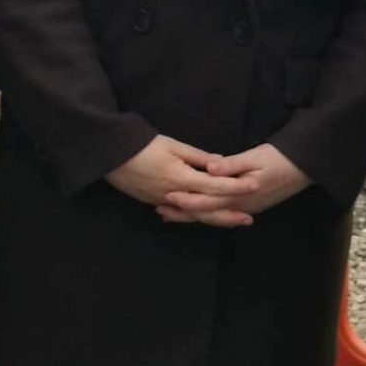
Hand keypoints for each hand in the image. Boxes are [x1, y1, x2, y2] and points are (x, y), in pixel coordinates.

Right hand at [105, 136, 254, 226]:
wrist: (110, 156)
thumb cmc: (142, 146)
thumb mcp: (173, 145)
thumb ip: (198, 157)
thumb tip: (220, 163)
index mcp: (182, 178)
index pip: (215, 186)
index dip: (236, 186)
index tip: (255, 185)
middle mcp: (175, 195)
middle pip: (207, 209)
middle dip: (229, 215)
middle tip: (249, 219)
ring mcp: (164, 201)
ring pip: (194, 215)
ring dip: (214, 219)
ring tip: (232, 221)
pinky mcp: (154, 202)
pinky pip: (180, 213)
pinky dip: (194, 217)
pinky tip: (204, 218)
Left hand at [160, 144, 311, 225]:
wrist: (305, 168)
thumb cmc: (280, 158)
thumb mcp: (256, 157)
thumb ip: (232, 165)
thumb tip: (209, 168)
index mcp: (240, 194)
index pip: (207, 201)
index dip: (186, 200)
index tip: (166, 196)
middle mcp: (240, 207)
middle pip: (207, 213)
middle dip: (183, 212)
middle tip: (159, 209)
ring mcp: (245, 210)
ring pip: (213, 217)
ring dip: (192, 217)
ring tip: (169, 214)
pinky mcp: (249, 207)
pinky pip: (223, 215)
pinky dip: (207, 215)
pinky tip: (197, 213)